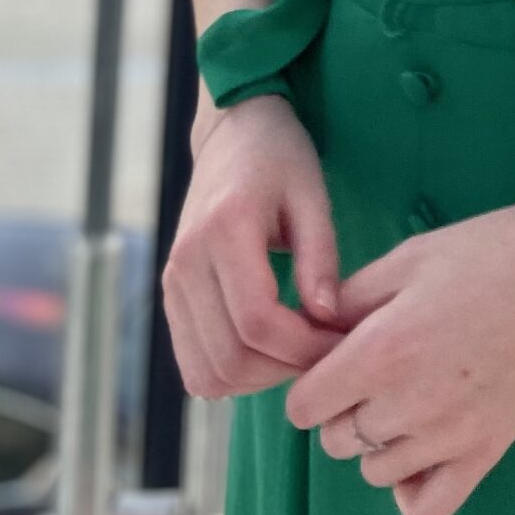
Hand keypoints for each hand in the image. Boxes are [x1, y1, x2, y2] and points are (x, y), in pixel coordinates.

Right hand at [163, 96, 343, 396]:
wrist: (233, 133)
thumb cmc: (281, 157)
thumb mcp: (313, 194)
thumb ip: (321, 256)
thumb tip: (327, 319)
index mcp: (224, 229)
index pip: (257, 322)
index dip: (303, 348)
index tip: (343, 342)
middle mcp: (186, 262)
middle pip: (230, 358)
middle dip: (285, 370)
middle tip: (327, 354)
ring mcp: (172, 283)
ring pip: (207, 373)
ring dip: (259, 381)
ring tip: (301, 352)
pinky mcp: (171, 297)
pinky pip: (194, 365)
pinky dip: (233, 375)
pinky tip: (271, 351)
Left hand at [284, 188, 514, 514]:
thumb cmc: (495, 251)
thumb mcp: (412, 255)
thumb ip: (350, 298)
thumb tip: (310, 330)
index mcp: (384, 350)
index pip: (304, 406)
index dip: (311, 379)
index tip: (334, 355)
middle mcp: (411, 404)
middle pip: (335, 439)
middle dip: (343, 404)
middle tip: (377, 364)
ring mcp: (451, 436)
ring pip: (375, 471)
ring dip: (378, 440)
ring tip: (409, 393)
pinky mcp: (487, 453)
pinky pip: (426, 508)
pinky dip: (412, 488)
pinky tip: (423, 447)